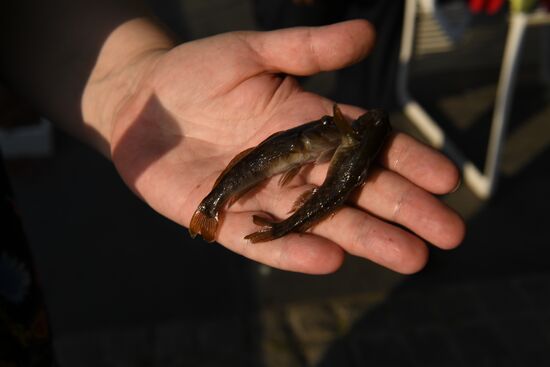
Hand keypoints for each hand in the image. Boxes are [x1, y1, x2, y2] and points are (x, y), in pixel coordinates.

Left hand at [109, 20, 464, 273]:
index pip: (365, 148)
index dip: (406, 161)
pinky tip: (331, 260)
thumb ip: (308, 49)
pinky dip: (295, 250)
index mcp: (307, 127)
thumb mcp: (254, 52)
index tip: (445, 178)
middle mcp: (294, 167)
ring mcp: (263, 195)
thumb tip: (368, 33)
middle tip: (448, 234)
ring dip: (366, 238)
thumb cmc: (196, 73)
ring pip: (322, 221)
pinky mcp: (225, 219)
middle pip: (355, 192)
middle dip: (403, 211)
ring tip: (410, 257)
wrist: (139, 103)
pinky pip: (264, 239)